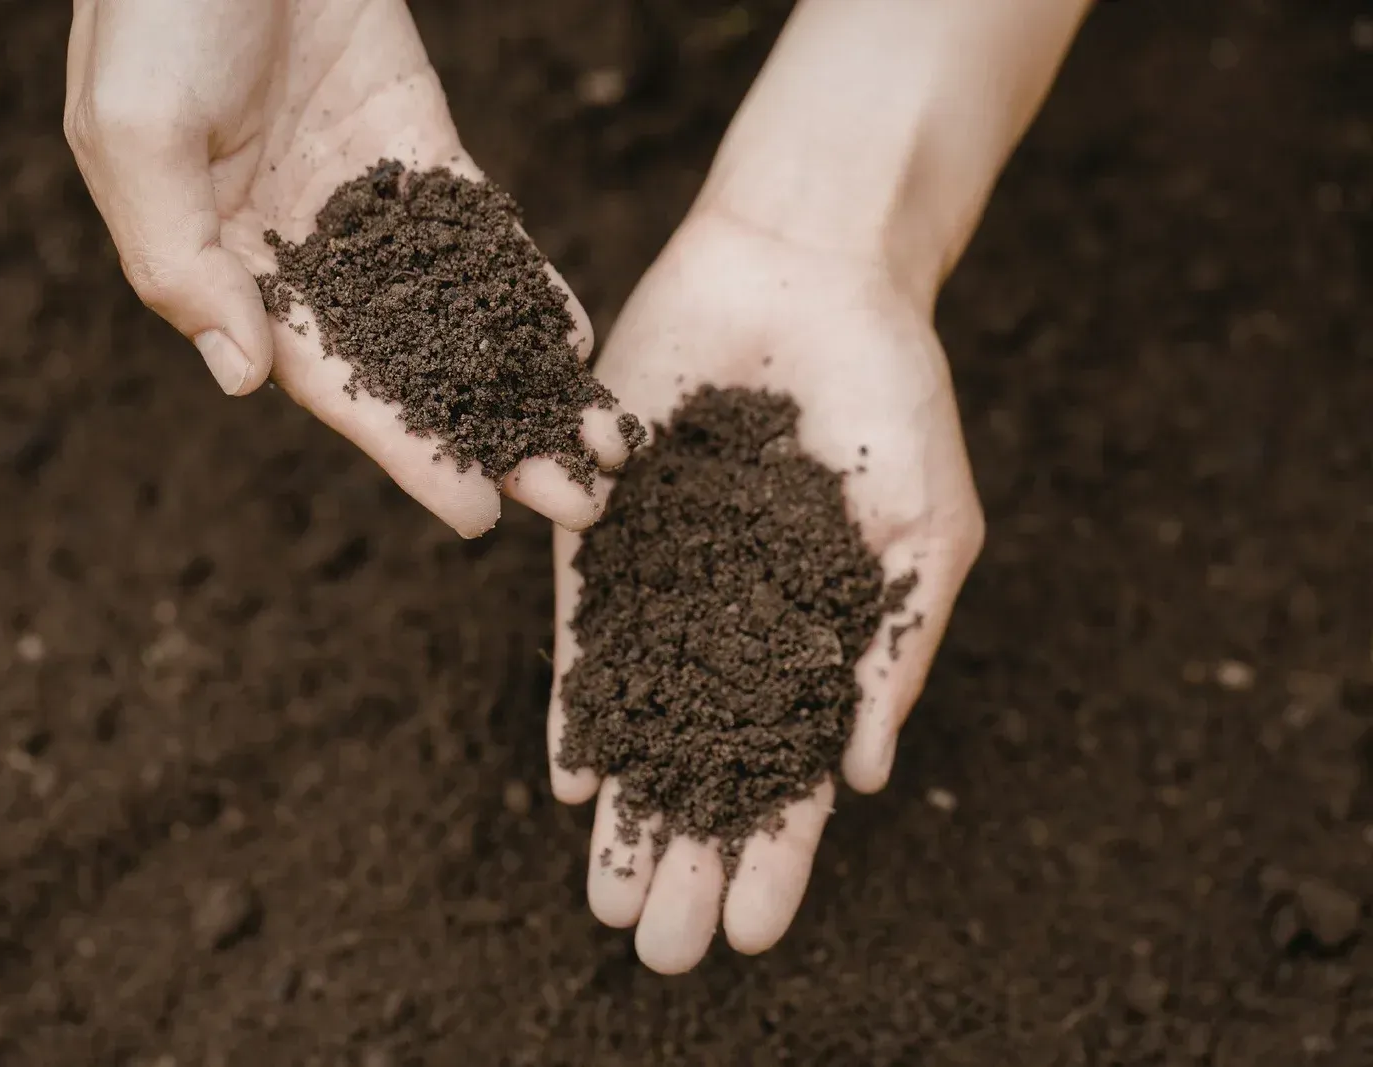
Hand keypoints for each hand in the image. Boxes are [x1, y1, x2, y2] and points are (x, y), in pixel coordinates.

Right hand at [64, 0, 629, 536]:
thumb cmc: (154, 7)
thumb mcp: (135, 133)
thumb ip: (180, 264)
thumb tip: (242, 382)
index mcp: (229, 271)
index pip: (331, 385)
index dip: (403, 451)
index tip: (474, 517)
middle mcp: (305, 255)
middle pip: (412, 370)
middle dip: (490, 438)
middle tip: (574, 506)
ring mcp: (367, 204)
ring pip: (456, 314)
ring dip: (523, 382)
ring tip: (600, 447)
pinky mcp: (419, 149)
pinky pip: (479, 232)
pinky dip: (522, 286)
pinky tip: (572, 343)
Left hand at [546, 209, 984, 973]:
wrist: (806, 270)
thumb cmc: (892, 393)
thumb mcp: (926, 527)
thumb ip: (894, 649)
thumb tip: (861, 777)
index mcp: (818, 636)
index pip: (791, 770)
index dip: (776, 852)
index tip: (757, 933)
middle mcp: (735, 623)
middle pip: (704, 765)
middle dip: (685, 857)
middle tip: (660, 950)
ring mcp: (669, 579)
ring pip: (642, 719)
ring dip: (626, 811)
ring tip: (608, 899)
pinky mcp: (606, 526)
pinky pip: (588, 631)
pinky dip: (581, 704)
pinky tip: (575, 777)